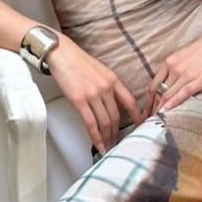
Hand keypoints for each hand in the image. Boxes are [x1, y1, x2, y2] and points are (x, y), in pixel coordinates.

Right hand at [45, 36, 145, 154]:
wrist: (62, 53)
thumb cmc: (78, 61)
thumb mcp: (101, 70)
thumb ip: (109, 85)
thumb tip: (113, 102)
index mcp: (113, 79)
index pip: (130, 101)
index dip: (137, 117)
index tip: (139, 127)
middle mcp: (106, 88)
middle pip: (117, 117)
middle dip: (117, 134)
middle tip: (117, 144)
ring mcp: (93, 94)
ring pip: (105, 123)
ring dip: (108, 138)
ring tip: (108, 147)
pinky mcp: (79, 100)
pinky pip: (91, 123)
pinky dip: (96, 137)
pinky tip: (98, 145)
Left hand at [142, 25, 201, 117]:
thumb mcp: (182, 56)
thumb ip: (173, 68)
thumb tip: (167, 83)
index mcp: (169, 63)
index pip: (153, 85)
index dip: (147, 100)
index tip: (144, 111)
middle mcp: (174, 68)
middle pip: (158, 92)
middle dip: (152, 108)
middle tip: (147, 120)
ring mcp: (186, 74)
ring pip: (168, 95)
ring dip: (160, 109)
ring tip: (155, 120)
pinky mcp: (199, 80)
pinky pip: (183, 93)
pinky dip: (173, 103)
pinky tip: (167, 111)